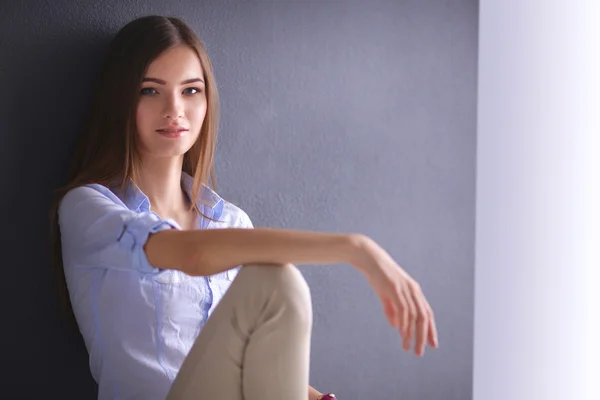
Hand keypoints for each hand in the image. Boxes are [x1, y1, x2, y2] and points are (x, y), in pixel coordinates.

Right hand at [352, 235, 438, 355]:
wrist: (368, 258)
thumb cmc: (376, 275)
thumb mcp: (385, 294)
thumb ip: (392, 310)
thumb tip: (396, 326)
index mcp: (414, 290)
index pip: (427, 313)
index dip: (431, 329)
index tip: (432, 344)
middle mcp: (413, 290)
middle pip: (424, 317)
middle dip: (424, 337)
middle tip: (420, 352)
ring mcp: (405, 289)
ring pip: (415, 316)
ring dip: (413, 335)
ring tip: (408, 348)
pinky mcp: (396, 289)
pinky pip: (404, 310)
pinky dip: (405, 324)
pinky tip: (402, 335)